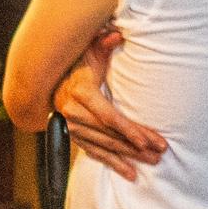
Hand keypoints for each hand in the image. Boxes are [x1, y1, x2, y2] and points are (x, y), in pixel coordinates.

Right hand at [52, 30, 167, 180]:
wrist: (48, 82)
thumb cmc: (76, 64)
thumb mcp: (88, 51)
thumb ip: (102, 43)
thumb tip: (116, 35)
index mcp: (81, 93)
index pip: (108, 117)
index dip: (129, 130)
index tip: (147, 140)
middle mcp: (75, 113)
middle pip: (111, 135)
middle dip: (137, 146)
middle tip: (159, 152)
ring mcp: (74, 128)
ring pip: (106, 147)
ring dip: (130, 157)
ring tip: (152, 162)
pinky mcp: (75, 137)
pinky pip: (96, 154)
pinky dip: (114, 165)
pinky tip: (131, 173)